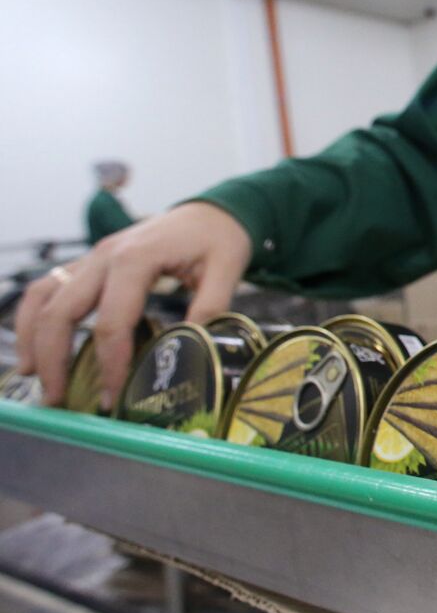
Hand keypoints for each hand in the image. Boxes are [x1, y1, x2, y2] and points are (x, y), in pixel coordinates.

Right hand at [15, 202, 252, 408]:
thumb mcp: (227, 269)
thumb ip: (211, 306)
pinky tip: (34, 347)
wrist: (211, 212)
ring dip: (33, 339)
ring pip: (44, 298)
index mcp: (137, 259)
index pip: (112, 321)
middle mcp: (105, 256)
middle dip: (54, 359)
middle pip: (62, 312)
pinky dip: (33, 317)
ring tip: (34, 377)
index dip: (109, 363)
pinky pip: (48, 288)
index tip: (112, 398)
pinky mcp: (89, 263)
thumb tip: (192, 348)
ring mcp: (92, 258)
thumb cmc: (219, 239)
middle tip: (58, 399)